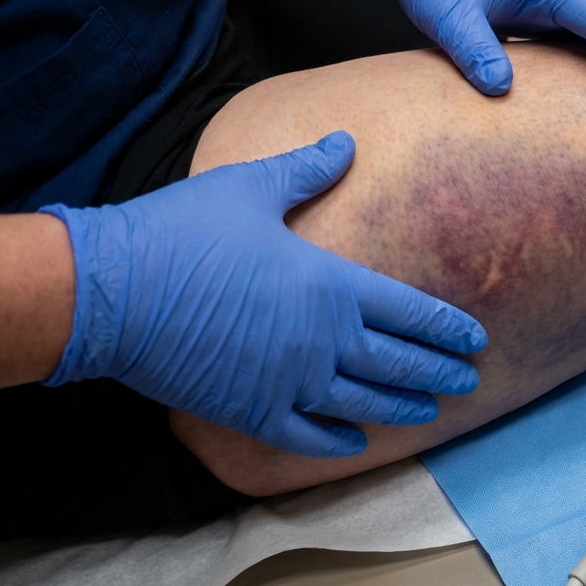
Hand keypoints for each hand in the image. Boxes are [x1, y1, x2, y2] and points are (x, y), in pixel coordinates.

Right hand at [40, 132, 485, 457]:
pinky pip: (306, 435)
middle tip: (469, 381)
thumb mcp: (251, 187)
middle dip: (439, 372)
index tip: (476, 340)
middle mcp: (321, 339)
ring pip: (363, 403)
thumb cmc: (183, 231)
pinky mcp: (249, 410)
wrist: (109, 290)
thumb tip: (346, 141)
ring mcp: (288, 381)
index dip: (447, 327)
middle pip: (398, 362)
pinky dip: (336, 442)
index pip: (410, 311)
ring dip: (402, 407)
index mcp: (330, 284)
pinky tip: (358, 444)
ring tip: (431, 411)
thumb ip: (308, 168)